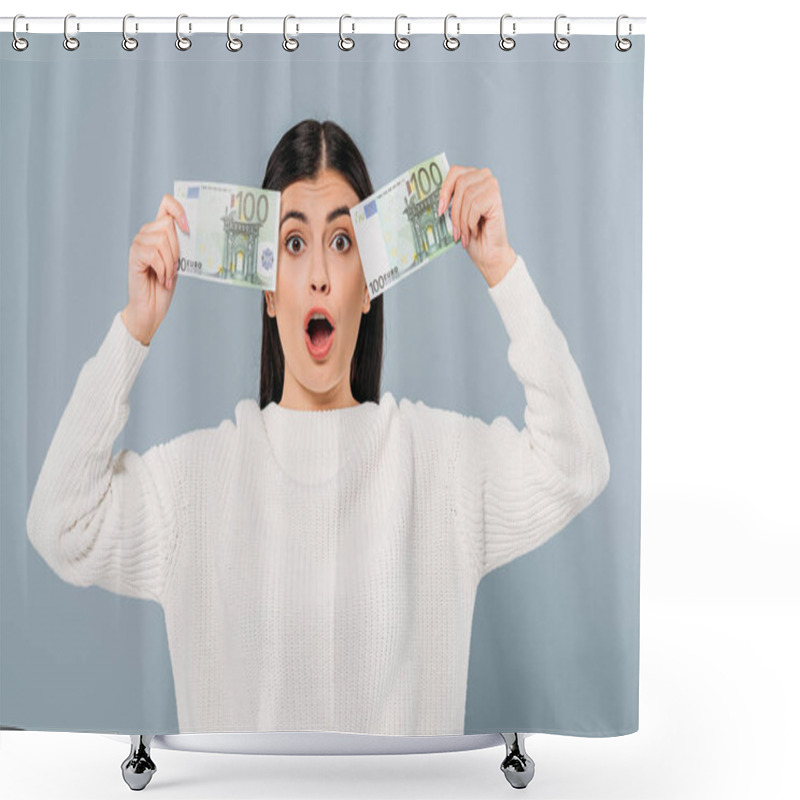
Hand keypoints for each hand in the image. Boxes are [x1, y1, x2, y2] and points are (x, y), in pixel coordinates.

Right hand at [122, 194, 187, 345]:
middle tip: (175, 268)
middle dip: (177, 249)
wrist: (151, 309)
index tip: (188, 226)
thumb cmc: (164, 286)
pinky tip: (161, 279)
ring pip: (162, 240)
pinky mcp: (134, 256)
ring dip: (170, 263)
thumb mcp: (178, 262)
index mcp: (159, 232)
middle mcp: (146, 234)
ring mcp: (138, 244)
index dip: (178, 209)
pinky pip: (153, 254)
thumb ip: (181, 245)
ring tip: (167, 276)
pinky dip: (162, 269)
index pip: (167, 204)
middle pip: (168, 224)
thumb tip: (190, 230)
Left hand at [437, 165, 515, 286]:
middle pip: (460, 184)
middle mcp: (485, 177)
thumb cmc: (473, 234)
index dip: (445, 189)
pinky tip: (475, 231)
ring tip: (465, 234)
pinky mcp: (496, 197)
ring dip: (462, 220)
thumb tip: (432, 198)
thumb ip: (449, 201)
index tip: (440, 209)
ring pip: (467, 197)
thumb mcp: (456, 214)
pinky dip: (471, 223)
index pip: (455, 172)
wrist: (488, 252)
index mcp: (474, 176)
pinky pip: (475, 206)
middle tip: (455, 230)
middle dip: (454, 211)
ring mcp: (492, 186)